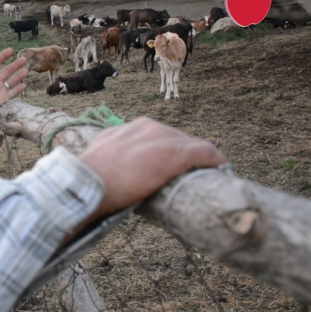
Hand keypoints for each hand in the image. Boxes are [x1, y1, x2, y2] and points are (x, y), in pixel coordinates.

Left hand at [0, 42, 27, 131]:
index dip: (3, 55)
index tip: (11, 50)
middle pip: (7, 70)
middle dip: (16, 65)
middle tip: (24, 59)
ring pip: (12, 81)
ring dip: (19, 76)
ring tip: (27, 70)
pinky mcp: (2, 98)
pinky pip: (13, 92)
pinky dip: (19, 89)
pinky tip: (25, 85)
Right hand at [79, 117, 226, 216]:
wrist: (88, 184)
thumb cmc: (89, 177)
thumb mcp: (98, 156)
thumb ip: (109, 154)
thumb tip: (111, 169)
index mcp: (130, 128)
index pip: (158, 136)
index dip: (167, 152)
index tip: (169, 167)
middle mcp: (147, 127)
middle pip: (177, 139)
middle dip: (184, 156)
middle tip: (188, 175)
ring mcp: (162, 139)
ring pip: (192, 145)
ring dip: (200, 159)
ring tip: (206, 174)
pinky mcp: (176, 153)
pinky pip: (205, 152)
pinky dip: (215, 160)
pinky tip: (222, 168)